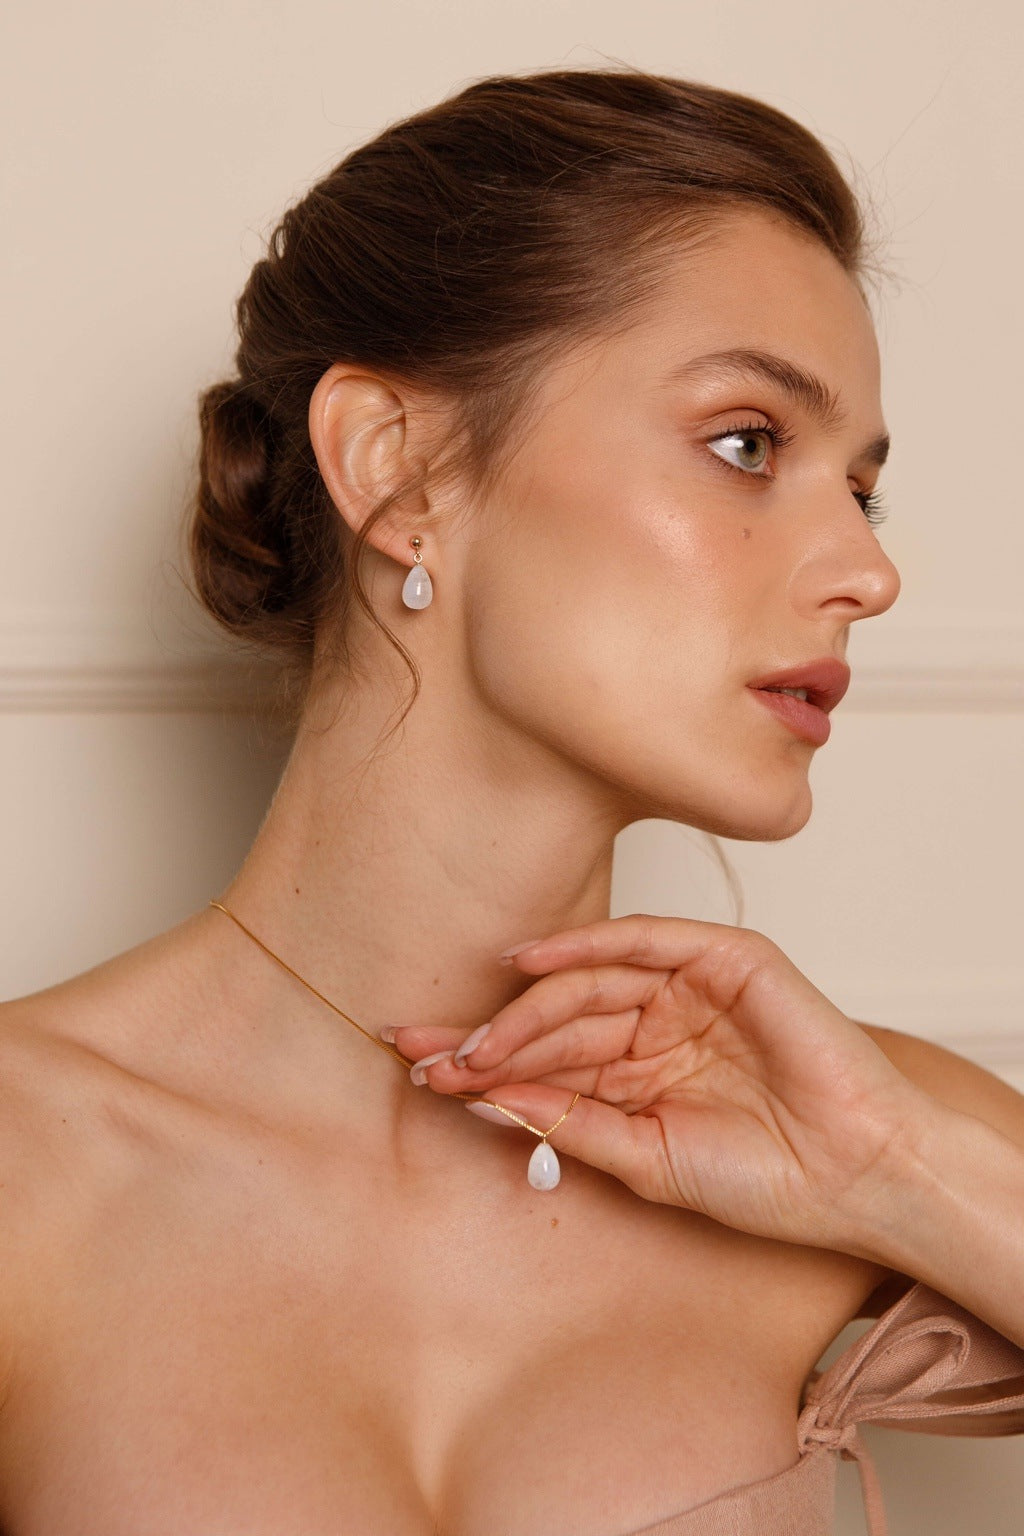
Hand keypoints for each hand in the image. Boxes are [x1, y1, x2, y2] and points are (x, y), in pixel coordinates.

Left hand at [391, 914, 928, 1253]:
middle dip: (490, 1037)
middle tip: (428, 1055)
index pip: (546, 1058)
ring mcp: (689, 988)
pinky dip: (588, 944)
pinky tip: (533, 960)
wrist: (853, 1175)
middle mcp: (655, 1025)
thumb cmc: (762, 1179)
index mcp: (635, 1073)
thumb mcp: (643, 1158)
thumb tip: (483, 1099)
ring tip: (475, 1041)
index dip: (483, 1062)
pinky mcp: (726, 958)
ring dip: (528, 1008)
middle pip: (555, 1017)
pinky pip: (645, 939)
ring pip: (589, 981)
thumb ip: (568, 1122)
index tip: (420, 1071)